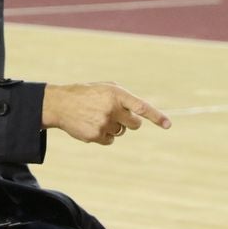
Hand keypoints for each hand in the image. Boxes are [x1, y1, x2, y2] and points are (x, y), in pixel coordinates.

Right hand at [41, 82, 170, 145]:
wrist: (59, 104)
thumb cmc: (85, 94)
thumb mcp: (104, 88)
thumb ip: (122, 97)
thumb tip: (140, 113)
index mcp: (115, 94)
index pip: (141, 107)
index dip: (156, 116)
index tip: (168, 125)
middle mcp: (111, 109)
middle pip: (134, 124)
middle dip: (129, 122)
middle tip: (116, 115)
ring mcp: (103, 123)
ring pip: (121, 132)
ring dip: (114, 127)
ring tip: (97, 117)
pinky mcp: (95, 135)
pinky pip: (110, 140)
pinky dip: (104, 135)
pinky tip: (92, 125)